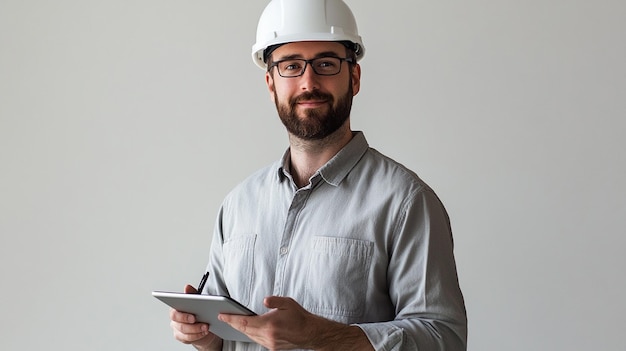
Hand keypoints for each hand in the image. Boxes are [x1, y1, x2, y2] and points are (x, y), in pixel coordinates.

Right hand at [169, 285, 222, 350]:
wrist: (203, 324)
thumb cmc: (199, 311)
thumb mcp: (197, 301)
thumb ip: (192, 294)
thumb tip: (187, 287)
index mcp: (176, 309)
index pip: (174, 313)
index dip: (183, 316)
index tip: (193, 317)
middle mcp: (175, 320)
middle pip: (179, 324)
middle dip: (192, 325)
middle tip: (203, 324)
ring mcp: (178, 329)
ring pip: (184, 332)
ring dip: (197, 330)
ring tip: (206, 327)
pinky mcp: (182, 337)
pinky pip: (188, 339)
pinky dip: (197, 336)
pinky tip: (204, 332)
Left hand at [218, 296, 372, 350]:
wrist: (311, 333)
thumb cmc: (300, 317)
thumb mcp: (288, 303)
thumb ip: (274, 301)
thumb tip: (264, 300)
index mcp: (269, 324)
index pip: (245, 322)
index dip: (231, 319)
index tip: (222, 315)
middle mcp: (267, 336)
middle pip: (244, 330)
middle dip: (233, 324)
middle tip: (223, 317)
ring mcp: (270, 343)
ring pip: (250, 336)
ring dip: (241, 329)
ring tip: (233, 322)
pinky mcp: (273, 347)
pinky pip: (257, 340)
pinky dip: (250, 333)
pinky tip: (248, 328)